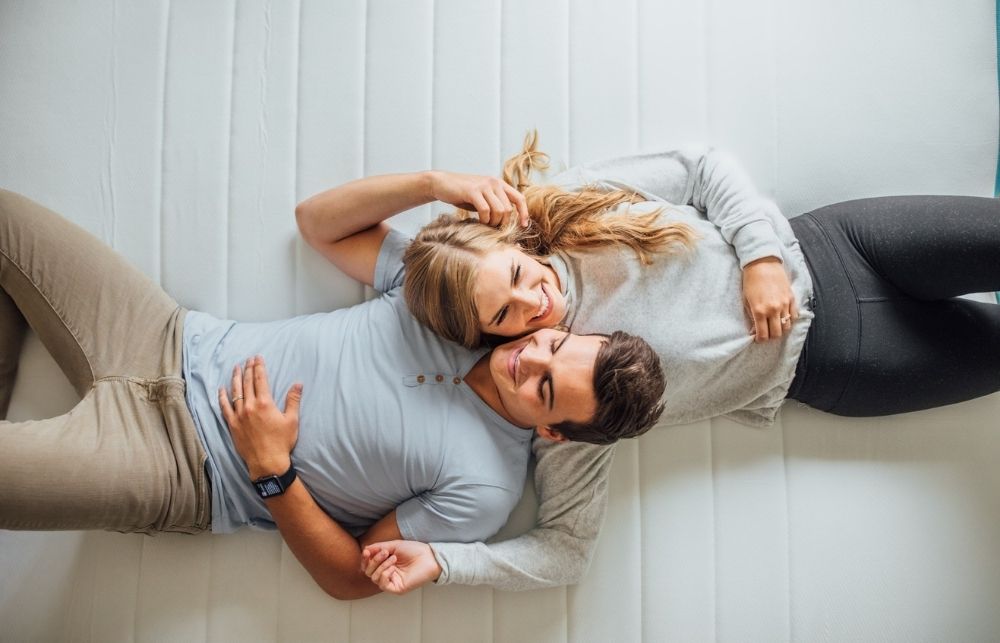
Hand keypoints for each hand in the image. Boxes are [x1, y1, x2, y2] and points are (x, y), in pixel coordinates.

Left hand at [218, 356, 302, 478]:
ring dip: (235, 378)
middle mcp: (250, 406)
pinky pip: (224, 407)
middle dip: (247, 369)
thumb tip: (298, 384)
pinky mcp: (232, 425)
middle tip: (248, 359)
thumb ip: (293, 400)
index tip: (257, 358)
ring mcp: (239, 415)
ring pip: (235, 392)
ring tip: (236, 368)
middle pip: (247, 382)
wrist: (267, 462)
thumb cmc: (282, 442)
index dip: (259, 366)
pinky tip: (221, 389)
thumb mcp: (292, 420)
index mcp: (265, 403)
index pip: (260, 379)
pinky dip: (222, 397)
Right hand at [361, 540, 441, 594]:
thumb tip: (365, 549)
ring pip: (374, 578)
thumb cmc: (414, 551)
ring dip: (381, 566)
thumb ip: (378, 547)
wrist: (428, 557)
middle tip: (385, 552)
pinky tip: (393, 568)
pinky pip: (383, 584)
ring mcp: (391, 581)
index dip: (364, 559)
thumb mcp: (393, 545)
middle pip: (369, 572)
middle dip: (374, 561)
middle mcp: (387, 573)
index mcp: (385, 564)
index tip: (366, 551)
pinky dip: (384, 574)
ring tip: (393, 558)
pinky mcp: (397, 588)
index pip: (368, 565)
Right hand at [427, 170, 528, 226]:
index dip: (524, 213)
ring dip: (493, 222)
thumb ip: (495, 204)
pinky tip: (479, 221)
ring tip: (485, 224)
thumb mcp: (483, 197)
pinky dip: (484, 220)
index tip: (523, 226)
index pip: (519, 198)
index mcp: (499, 184)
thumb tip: (508, 221)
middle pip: (508, 209)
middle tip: (493, 228)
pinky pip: (485, 210)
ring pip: (499, 210)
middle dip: (502, 223)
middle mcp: (494, 182)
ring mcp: (483, 186)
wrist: (441, 183)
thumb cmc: (462, 194)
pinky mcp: (472, 191)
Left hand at [742, 257, 797, 341]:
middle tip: (767, 333)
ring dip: (781, 329)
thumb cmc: (751, 281)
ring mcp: (784, 304)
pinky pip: (794, 315)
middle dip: (771, 336)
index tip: (759, 338)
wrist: (762, 263)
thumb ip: (752, 316)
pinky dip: (789, 320)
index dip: (760, 339)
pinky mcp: (791, 298)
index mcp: (760, 311)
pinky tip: (783, 318)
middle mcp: (773, 310)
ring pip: (787, 326)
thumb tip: (754, 329)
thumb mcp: (746, 300)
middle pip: (776, 334)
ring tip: (775, 325)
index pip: (763, 334)